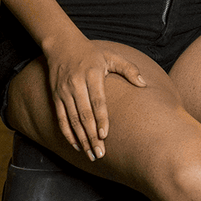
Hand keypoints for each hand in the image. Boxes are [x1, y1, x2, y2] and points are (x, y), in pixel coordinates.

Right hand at [44, 34, 146, 159]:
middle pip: (84, 114)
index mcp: (93, 75)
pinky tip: (76, 145)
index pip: (97, 101)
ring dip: (81, 139)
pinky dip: (67, 133)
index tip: (105, 135)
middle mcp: (77, 84)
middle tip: (100, 153)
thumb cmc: (92, 53)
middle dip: (91, 136)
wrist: (62, 45)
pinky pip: (61, 118)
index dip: (101, 118)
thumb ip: (129, 69)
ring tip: (90, 154)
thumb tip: (144, 84)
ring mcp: (65, 92)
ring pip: (72, 120)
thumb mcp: (112, 56)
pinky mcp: (56, 97)